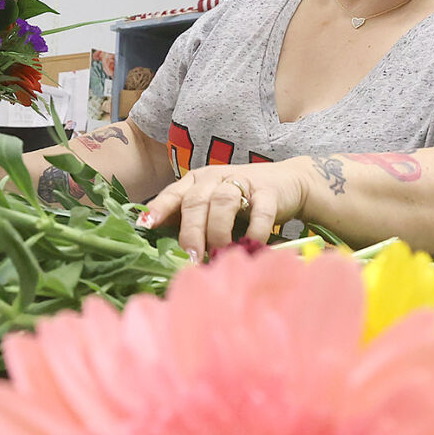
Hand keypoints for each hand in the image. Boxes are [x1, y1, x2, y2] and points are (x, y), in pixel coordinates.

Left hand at [138, 161, 308, 259]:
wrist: (288, 182)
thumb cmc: (242, 200)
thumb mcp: (211, 205)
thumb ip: (189, 220)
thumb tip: (161, 245)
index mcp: (197, 181)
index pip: (174, 193)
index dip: (159, 208)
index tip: (146, 225)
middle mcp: (215, 177)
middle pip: (196, 201)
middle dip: (191, 231)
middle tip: (191, 257)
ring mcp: (242, 182)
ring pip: (223, 202)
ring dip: (218, 230)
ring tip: (217, 253)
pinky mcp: (268, 192)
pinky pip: (259, 211)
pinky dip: (254, 231)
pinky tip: (249, 246)